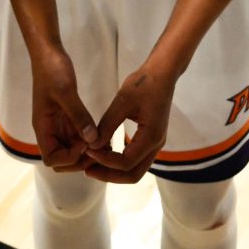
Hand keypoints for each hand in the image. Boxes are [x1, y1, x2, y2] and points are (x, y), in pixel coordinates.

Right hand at [30, 46, 100, 169]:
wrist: (48, 53)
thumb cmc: (52, 70)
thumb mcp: (66, 92)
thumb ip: (78, 116)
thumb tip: (91, 140)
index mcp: (43, 127)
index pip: (51, 159)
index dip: (69, 158)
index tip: (85, 144)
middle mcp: (49, 130)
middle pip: (62, 160)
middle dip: (80, 160)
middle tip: (100, 150)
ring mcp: (58, 125)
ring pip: (72, 150)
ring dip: (87, 152)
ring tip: (106, 145)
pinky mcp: (67, 117)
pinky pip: (77, 136)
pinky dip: (89, 140)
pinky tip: (104, 136)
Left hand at [83, 63, 177, 182]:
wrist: (162, 73)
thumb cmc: (143, 84)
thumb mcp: (122, 102)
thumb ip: (107, 125)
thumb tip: (92, 146)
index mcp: (151, 137)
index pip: (126, 162)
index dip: (105, 161)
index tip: (87, 150)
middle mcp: (156, 145)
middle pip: (133, 174)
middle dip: (109, 175)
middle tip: (87, 170)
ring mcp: (155, 143)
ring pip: (135, 169)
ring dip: (113, 170)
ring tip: (91, 164)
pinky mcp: (150, 139)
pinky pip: (136, 159)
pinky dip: (119, 161)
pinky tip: (103, 152)